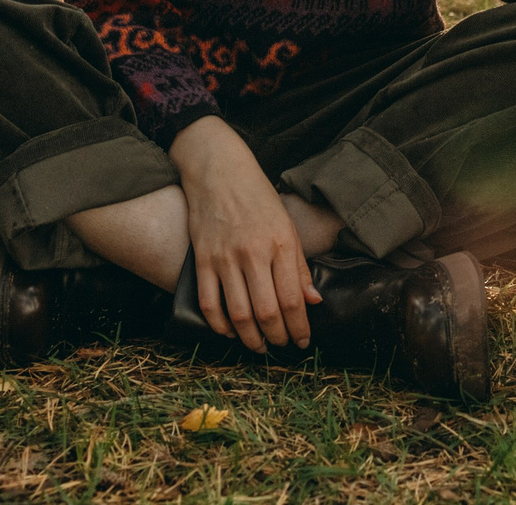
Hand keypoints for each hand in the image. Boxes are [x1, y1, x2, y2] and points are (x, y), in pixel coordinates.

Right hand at [168, 116, 320, 350]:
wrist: (218, 170)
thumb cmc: (258, 198)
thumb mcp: (287, 226)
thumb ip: (299, 266)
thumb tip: (313, 301)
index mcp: (281, 243)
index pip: (293, 299)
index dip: (299, 327)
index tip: (303, 341)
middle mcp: (254, 252)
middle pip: (267, 312)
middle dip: (278, 337)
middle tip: (282, 345)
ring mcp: (225, 257)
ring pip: (239, 314)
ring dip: (251, 338)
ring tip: (259, 345)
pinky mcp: (202, 259)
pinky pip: (209, 303)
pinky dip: (220, 325)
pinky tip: (230, 331)